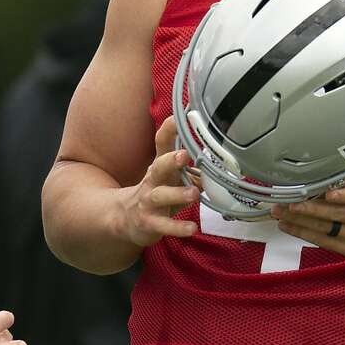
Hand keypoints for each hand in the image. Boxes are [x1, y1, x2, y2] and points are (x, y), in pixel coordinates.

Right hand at [119, 116, 199, 248]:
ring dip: (177, 194)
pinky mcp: (150, 223)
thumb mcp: (172, 179)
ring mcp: (149, 202)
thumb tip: (219, 166)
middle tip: (184, 155)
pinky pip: (164, 225)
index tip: (181, 116)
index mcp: (161, 166)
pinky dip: (177, 227)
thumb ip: (195, 172)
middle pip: (159, 166)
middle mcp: (153, 181)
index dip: (170, 130)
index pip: (162, 143)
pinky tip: (191, 228)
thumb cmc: (157, 194)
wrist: (125, 218)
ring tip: (193, 193)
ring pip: (160, 196)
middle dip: (171, 160)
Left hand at [271, 151, 344, 273]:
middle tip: (285, 202)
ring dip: (301, 223)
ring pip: (327, 230)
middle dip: (308, 209)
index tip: (322, 193)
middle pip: (336, 214)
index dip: (340, 197)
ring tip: (280, 214)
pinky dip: (308, 235)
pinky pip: (327, 243)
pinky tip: (291, 228)